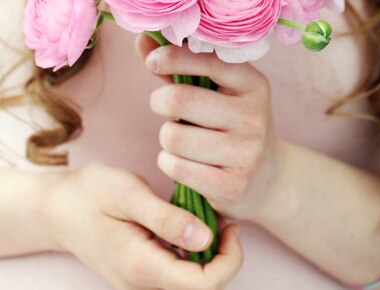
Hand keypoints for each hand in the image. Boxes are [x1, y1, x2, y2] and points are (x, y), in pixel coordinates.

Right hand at [40, 162, 241, 289]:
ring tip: (207, 217)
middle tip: (223, 219)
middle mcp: (141, 283)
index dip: (227, 260)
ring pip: (191, 284)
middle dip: (223, 257)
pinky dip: (192, 253)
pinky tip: (188, 224)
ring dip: (209, 256)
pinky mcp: (140, 274)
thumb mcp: (128, 194)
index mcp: (141, 266)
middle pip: (201, 289)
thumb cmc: (90, 194)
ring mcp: (139, 282)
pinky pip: (177, 273)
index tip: (229, 224)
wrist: (56, 208)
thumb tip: (205, 237)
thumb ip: (166, 218)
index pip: (202, 286)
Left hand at [138, 35, 278, 221]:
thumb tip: (142, 36)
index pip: (209, 60)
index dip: (173, 56)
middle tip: (163, 106)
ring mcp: (246, 152)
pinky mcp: (233, 185)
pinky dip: (169, 162)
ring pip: (173, 136)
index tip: (152, 61)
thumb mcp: (216, 91)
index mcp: (253, 84)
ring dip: (166, 137)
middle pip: (180, 99)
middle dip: (159, 101)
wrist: (269, 178)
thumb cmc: (229, 123)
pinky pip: (176, 167)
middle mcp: (254, 115)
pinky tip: (184, 161)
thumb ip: (179, 64)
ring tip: (181, 138)